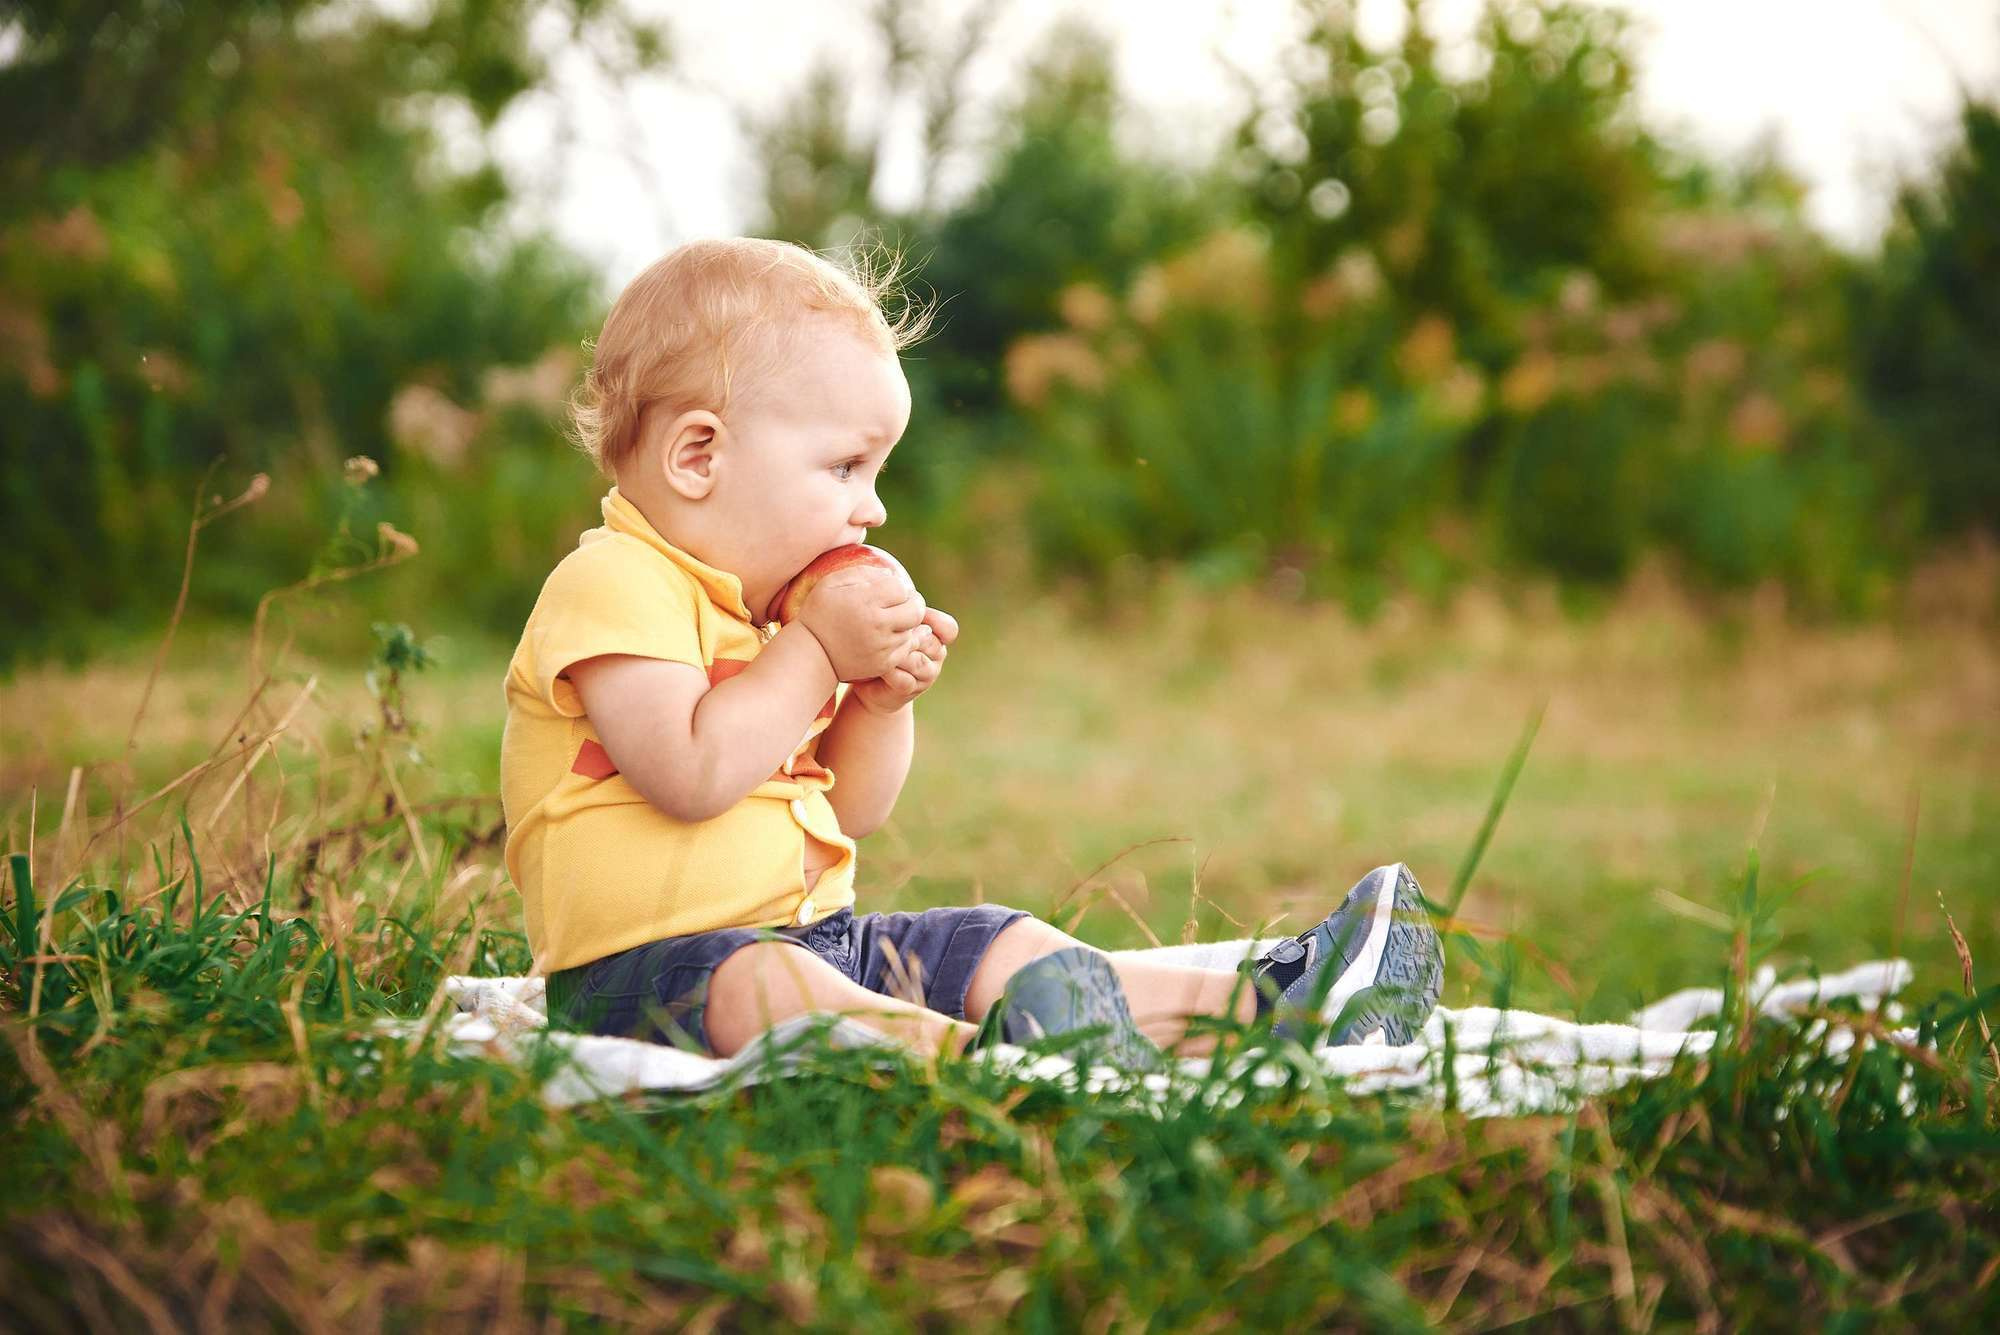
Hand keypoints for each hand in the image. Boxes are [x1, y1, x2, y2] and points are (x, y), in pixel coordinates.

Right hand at [797, 568, 926, 681]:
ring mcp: (882, 647)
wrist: (811, 653)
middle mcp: (877, 625)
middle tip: (902, 602)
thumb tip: (891, 575)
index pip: (901, 588)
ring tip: (889, 620)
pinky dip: (900, 640)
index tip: (889, 589)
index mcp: (865, 602)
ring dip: (905, 623)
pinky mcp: (884, 664)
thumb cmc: (820, 613)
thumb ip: (862, 573)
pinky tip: (886, 636)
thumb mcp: (831, 584)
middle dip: (912, 603)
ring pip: (912, 629)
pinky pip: (906, 648)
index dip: (898, 586)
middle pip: (916, 610)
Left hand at [850, 607, 956, 713]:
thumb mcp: (894, 625)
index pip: (948, 628)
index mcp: (936, 636)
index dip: (934, 620)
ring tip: (878, 647)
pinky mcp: (911, 690)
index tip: (912, 615)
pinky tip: (877, 665)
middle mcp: (936, 655)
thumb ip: (901, 611)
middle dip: (907, 636)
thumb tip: (899, 587)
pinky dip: (890, 672)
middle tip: (885, 629)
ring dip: (898, 654)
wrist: (872, 681)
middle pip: (929, 642)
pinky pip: (904, 680)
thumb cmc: (882, 645)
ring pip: (917, 662)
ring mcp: (926, 675)